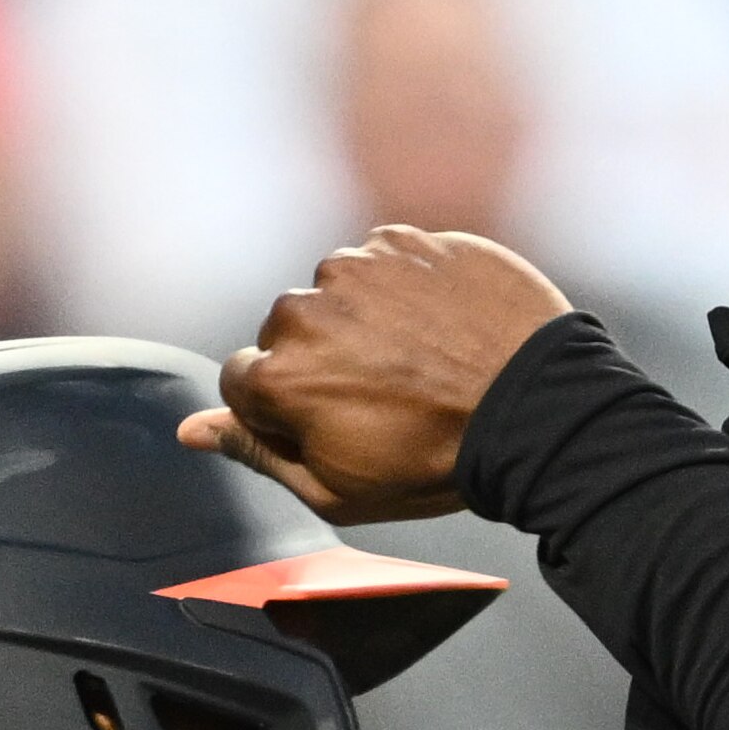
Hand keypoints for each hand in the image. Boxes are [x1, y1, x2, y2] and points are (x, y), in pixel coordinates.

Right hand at [178, 225, 569, 521]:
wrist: (536, 411)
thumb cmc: (436, 463)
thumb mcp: (338, 489)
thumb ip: (257, 453)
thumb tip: (192, 430)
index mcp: (278, 376)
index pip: (244, 379)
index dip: (287, 406)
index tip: (335, 419)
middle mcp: (304, 309)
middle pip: (288, 331)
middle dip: (323, 358)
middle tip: (388, 394)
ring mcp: (357, 267)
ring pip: (335, 292)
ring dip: (364, 318)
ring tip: (422, 359)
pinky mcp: (405, 240)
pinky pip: (384, 260)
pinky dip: (406, 288)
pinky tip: (443, 326)